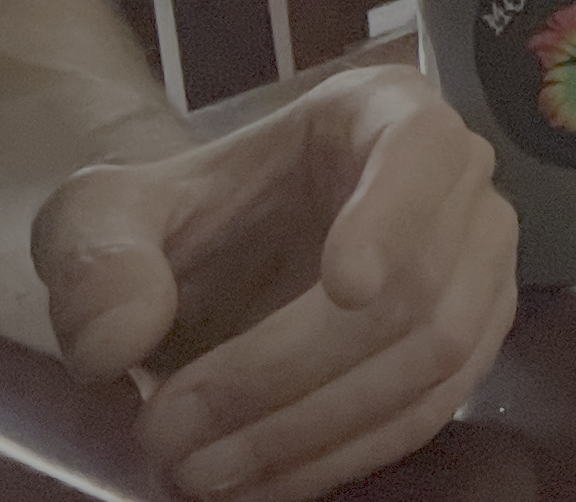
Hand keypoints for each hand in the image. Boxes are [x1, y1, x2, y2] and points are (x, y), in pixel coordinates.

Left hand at [35, 64, 516, 501]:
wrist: (218, 267)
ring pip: (431, 359)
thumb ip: (96, 262)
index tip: (345, 288)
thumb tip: (115, 344)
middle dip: (288, 373)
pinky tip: (258, 481)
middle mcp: (457, 180)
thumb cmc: (183, 219)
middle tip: (168, 432)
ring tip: (197, 471)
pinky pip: (430, 412)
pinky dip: (341, 457)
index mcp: (383, 110)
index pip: (422, 151)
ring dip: (313, 429)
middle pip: (416, 285)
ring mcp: (479, 264)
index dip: (394, 218)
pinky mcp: (470, 344)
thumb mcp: (104, 217)